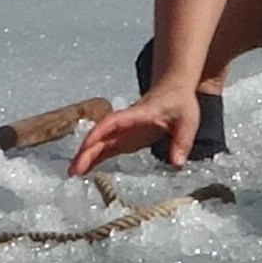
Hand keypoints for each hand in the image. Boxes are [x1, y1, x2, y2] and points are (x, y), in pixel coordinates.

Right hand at [69, 86, 203, 175]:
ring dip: (87, 156)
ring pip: (101, 142)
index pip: (115, 122)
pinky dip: (96, 158)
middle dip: (87, 151)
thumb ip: (182, 142)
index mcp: (139, 114)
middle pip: (102, 135)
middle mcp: (127, 122)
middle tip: (74, 169)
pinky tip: (85, 170)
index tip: (87, 145)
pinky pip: (108, 148)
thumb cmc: (180, 103)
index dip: (100, 133)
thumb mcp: (188, 121)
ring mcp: (124, 130)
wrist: (173, 89)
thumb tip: (177, 164)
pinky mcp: (126, 138)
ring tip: (73, 173)